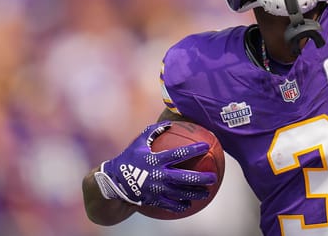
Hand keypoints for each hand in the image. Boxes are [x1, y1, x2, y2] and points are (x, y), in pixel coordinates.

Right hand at [93, 121, 216, 212]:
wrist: (114, 181)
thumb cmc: (129, 158)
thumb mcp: (139, 142)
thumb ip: (154, 131)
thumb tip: (169, 122)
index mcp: (156, 159)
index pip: (178, 154)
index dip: (193, 150)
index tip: (206, 147)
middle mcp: (158, 175)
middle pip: (184, 177)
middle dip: (201, 178)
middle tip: (213, 177)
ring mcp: (156, 189)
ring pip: (180, 193)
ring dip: (195, 193)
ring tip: (206, 192)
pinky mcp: (153, 200)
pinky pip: (170, 205)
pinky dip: (180, 205)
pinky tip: (189, 204)